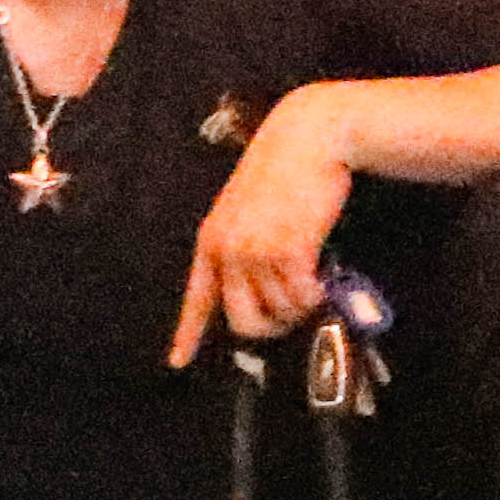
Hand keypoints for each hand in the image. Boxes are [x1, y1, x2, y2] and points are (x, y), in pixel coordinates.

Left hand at [169, 85, 362, 365]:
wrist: (307, 137)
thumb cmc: (283, 170)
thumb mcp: (246, 208)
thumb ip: (244, 245)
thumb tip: (260, 291)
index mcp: (211, 239)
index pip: (196, 297)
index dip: (187, 334)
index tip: (176, 362)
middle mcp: (227, 250)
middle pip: (242, 323)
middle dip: (270, 328)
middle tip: (291, 315)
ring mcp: (256, 252)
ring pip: (279, 313)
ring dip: (300, 306)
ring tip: (311, 281)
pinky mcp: (287, 251)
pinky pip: (302, 298)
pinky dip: (316, 296)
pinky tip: (322, 278)